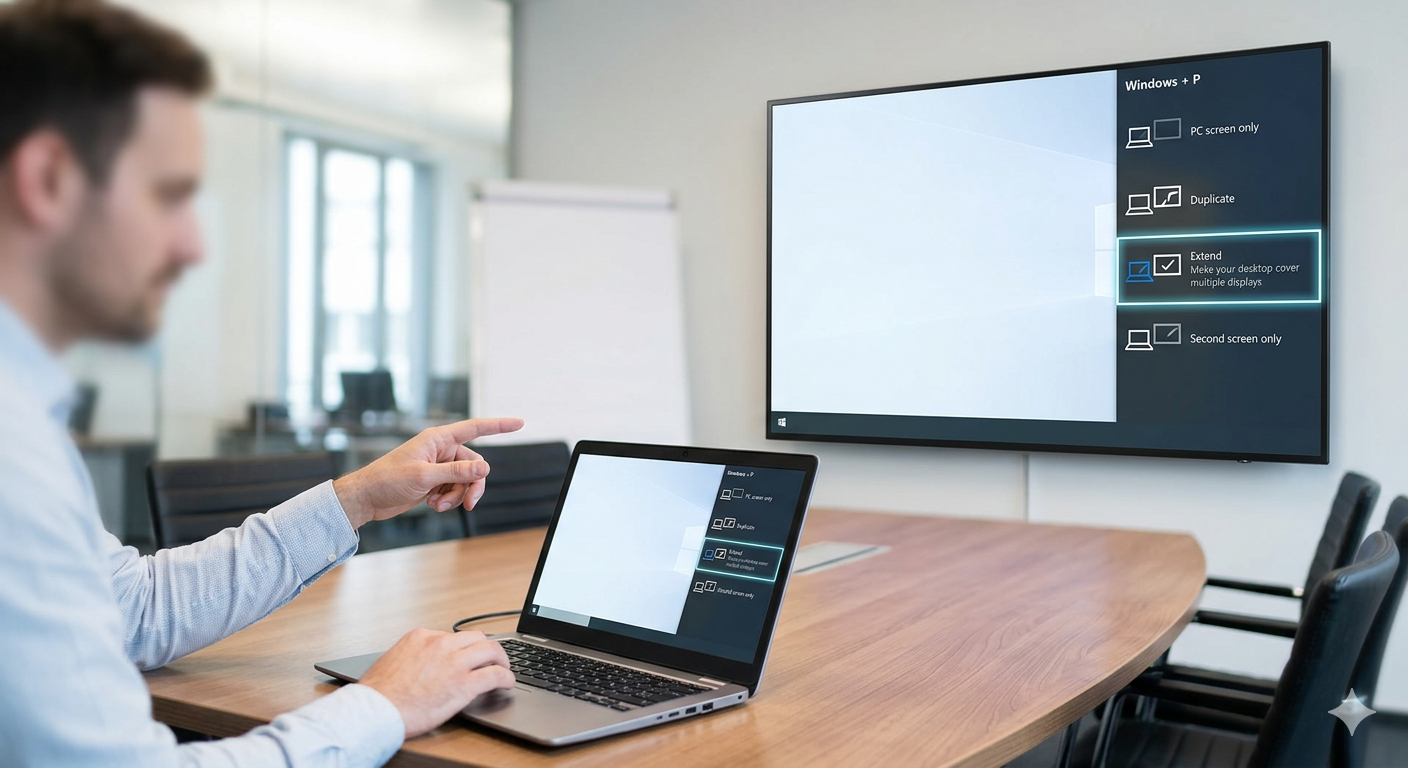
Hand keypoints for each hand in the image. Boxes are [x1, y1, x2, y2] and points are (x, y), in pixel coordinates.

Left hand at [332, 417, 524, 528]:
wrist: (367, 498)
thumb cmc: (388, 479)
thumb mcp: (425, 476)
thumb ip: (457, 472)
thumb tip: (485, 469)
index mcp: (438, 439)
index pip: (475, 428)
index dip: (498, 425)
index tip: (519, 423)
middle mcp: (440, 450)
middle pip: (474, 465)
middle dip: (471, 485)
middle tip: (467, 504)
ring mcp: (438, 466)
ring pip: (465, 480)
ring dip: (456, 495)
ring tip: (438, 505)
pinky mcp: (434, 481)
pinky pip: (454, 489)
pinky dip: (448, 499)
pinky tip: (433, 505)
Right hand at [359, 628, 514, 737]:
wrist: (376, 710)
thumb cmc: (379, 693)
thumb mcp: (394, 660)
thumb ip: (413, 655)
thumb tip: (421, 662)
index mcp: (421, 636)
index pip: (453, 636)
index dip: (464, 648)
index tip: (468, 656)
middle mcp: (441, 644)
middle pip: (477, 637)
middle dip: (487, 648)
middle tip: (492, 659)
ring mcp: (454, 663)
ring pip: (491, 650)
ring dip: (502, 659)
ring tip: (505, 668)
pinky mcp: (464, 684)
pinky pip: (495, 675)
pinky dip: (506, 678)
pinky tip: (508, 683)